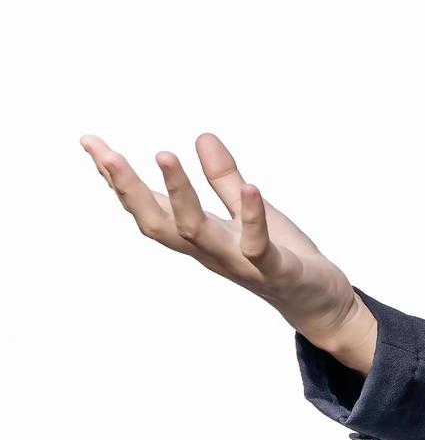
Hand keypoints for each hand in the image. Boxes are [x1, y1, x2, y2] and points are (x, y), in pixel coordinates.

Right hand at [81, 131, 366, 351]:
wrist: (318, 303)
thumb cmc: (280, 256)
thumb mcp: (251, 209)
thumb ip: (225, 179)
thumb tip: (201, 136)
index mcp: (200, 235)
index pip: (149, 206)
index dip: (119, 179)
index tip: (91, 143)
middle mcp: (209, 251)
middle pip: (157, 222)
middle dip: (128, 189)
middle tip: (105, 153)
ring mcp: (240, 262)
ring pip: (197, 232)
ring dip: (179, 195)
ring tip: (164, 154)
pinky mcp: (276, 269)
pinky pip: (259, 246)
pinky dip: (253, 218)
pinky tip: (251, 187)